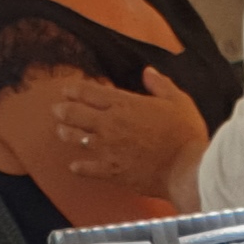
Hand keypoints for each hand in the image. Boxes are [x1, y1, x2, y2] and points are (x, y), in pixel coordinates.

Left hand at [39, 67, 206, 196]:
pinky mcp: (111, 171)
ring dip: (66, 133)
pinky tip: (73, 166)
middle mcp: (110, 124)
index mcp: (124, 104)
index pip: (90, 92)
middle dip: (63, 110)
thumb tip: (148, 72)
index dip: (75, 90)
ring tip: (60, 131)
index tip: (66, 90)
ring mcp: (108, 149)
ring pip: (77, 138)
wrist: (187, 169)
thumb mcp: (178, 100)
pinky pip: (87, 169)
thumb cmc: (185, 134)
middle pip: (77, 114)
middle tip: (56, 109)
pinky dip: (79, 167)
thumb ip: (160, 85)